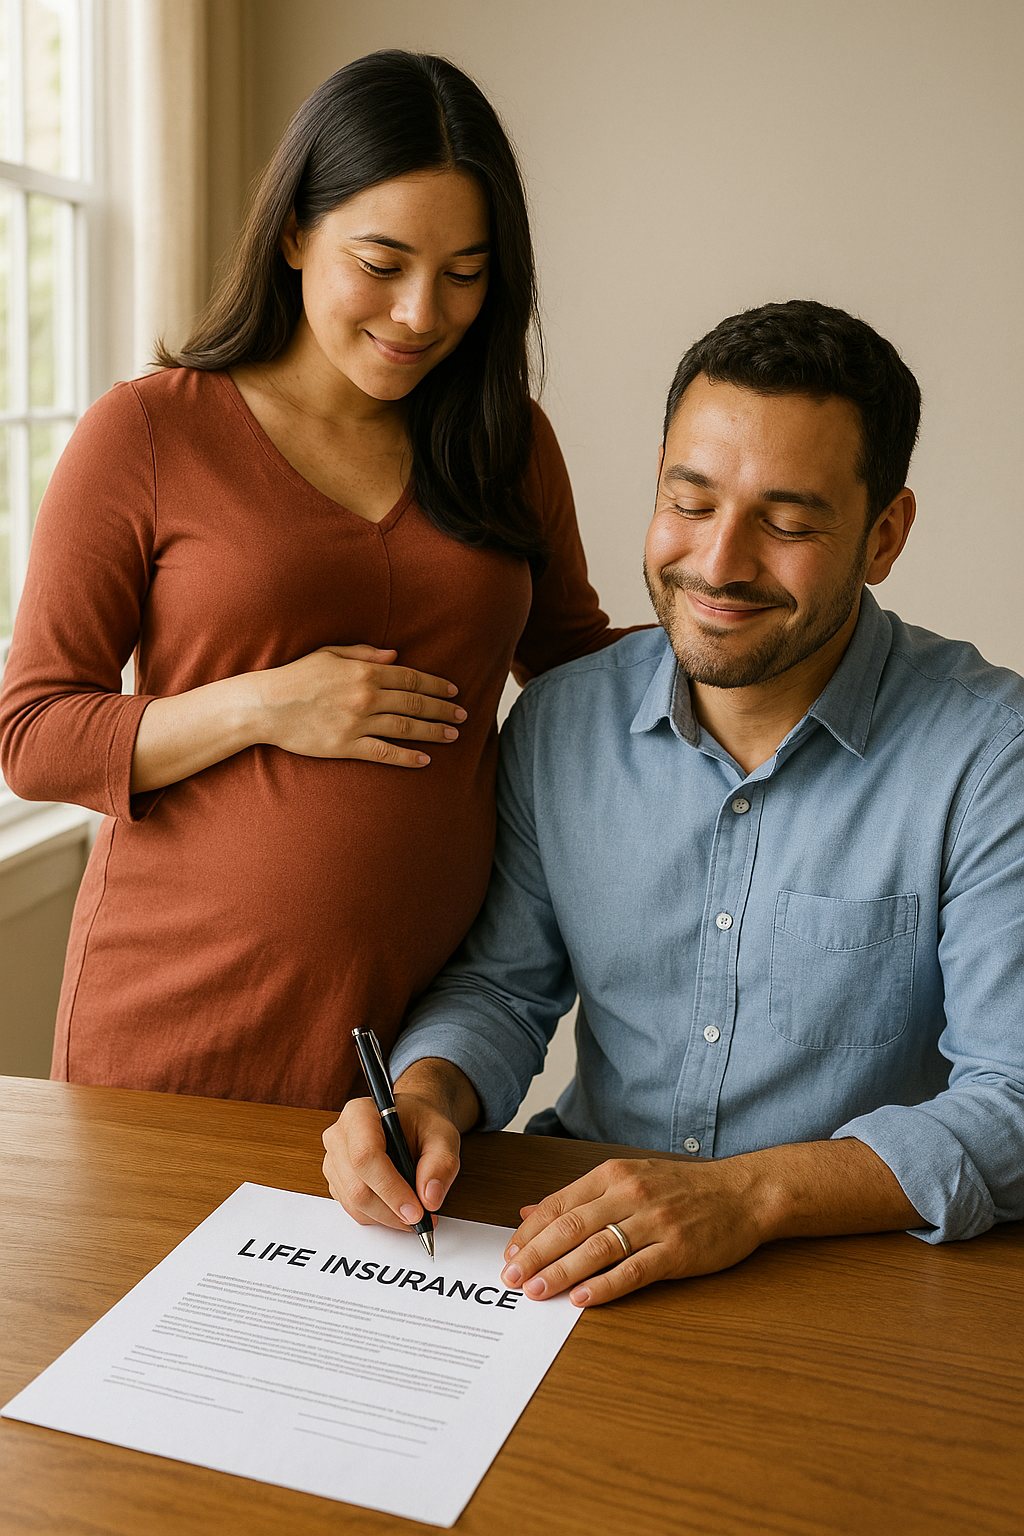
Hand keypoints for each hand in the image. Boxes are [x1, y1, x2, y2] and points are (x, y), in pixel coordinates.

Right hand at [254, 644, 465, 767]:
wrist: (265, 705)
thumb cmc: (296, 676)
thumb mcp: (329, 654)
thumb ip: (364, 654)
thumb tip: (395, 656)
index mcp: (364, 672)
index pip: (410, 677)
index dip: (436, 685)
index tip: (453, 691)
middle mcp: (366, 697)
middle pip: (415, 702)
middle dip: (442, 709)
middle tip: (462, 715)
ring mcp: (357, 723)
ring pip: (406, 727)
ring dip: (433, 731)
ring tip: (453, 735)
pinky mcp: (346, 746)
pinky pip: (384, 752)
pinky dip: (407, 757)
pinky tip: (425, 760)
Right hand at [322, 1057, 479, 1230]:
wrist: (411, 1124)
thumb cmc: (423, 1125)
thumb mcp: (444, 1136)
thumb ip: (441, 1164)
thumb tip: (429, 1199)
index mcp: (360, 1114)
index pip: (365, 1156)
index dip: (390, 1189)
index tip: (416, 1211)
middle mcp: (339, 1137)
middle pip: (357, 1187)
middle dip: (392, 1211)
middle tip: (423, 1219)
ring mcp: (334, 1161)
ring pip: (354, 1204)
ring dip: (388, 1217)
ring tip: (416, 1213)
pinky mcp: (337, 1182)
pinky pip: (354, 1210)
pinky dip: (380, 1217)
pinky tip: (399, 1208)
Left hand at [499, 1156, 767, 1307]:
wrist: (743, 1193)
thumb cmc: (683, 1188)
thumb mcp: (629, 1177)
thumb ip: (580, 1196)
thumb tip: (530, 1211)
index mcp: (613, 1175)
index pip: (559, 1204)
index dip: (529, 1232)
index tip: (508, 1253)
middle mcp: (630, 1194)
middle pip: (570, 1227)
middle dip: (535, 1254)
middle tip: (510, 1277)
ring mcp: (654, 1222)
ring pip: (596, 1249)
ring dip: (560, 1273)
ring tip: (536, 1291)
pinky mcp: (676, 1250)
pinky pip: (634, 1270)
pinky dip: (605, 1286)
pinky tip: (582, 1299)